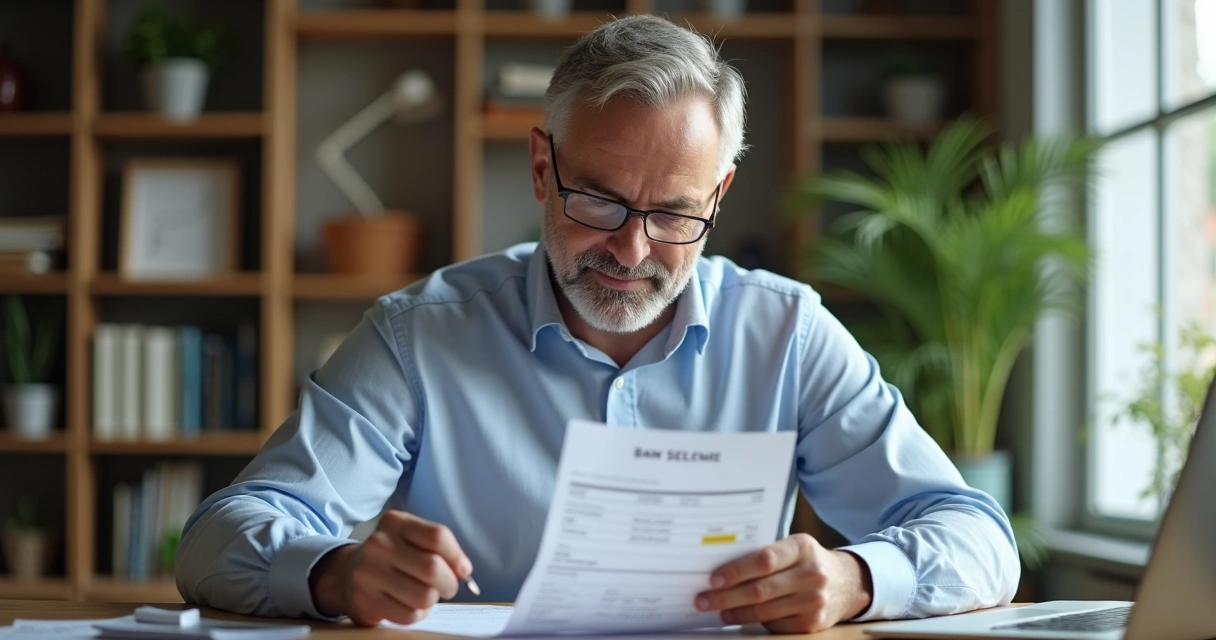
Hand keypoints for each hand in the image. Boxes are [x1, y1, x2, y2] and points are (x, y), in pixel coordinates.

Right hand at [309, 510, 472, 626]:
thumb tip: (464, 570)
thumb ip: (439, 548)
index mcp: (395, 523)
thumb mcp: (411, 538)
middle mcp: (378, 545)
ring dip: (432, 600)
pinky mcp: (365, 601)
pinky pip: (409, 615)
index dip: (457, 556)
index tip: (463, 570)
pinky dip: (417, 614)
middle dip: (449, 583)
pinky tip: (409, 605)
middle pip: (432, 569)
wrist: (347, 573)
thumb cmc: (391, 556)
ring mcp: (368, 574)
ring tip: (424, 594)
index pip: (437, 536)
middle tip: (447, 587)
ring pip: (423, 596)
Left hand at [694, 533, 872, 633]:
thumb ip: (766, 552)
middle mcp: (811, 574)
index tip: (712, 578)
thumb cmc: (807, 560)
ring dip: (734, 612)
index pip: (764, 560)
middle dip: (726, 596)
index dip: (736, 570)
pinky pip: (774, 624)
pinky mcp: (812, 623)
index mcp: (802, 547)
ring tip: (716, 609)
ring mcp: (813, 601)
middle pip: (760, 589)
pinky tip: (737, 617)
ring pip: (764, 610)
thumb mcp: (794, 546)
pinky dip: (751, 622)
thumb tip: (721, 562)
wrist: (847, 582)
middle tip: (703, 599)